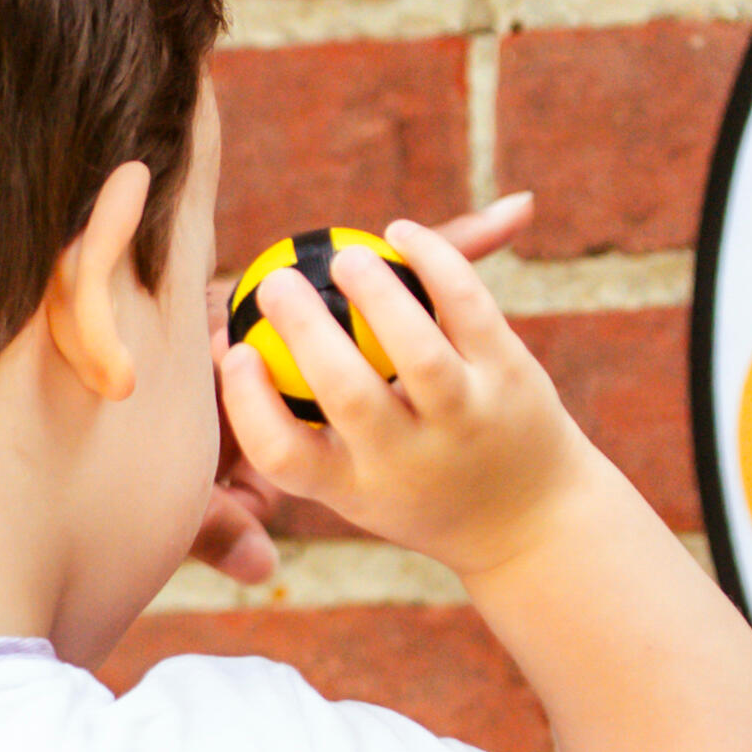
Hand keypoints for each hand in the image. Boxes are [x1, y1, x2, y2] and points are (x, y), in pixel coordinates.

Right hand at [220, 214, 606, 583]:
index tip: (229, 351)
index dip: (246, 399)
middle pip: (348, 395)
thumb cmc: (418, 494)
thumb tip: (217, 431)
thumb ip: (266, 478)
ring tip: (342, 257)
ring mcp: (467, 419)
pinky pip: (467, 304)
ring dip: (375, 292)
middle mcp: (411, 464)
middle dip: (304, 329)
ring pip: (417, 350)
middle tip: (273, 282)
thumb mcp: (347, 492)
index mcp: (357, 490)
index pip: (283, 453)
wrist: (534, 520)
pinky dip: (435, 257)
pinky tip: (401, 232)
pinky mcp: (512, 376)